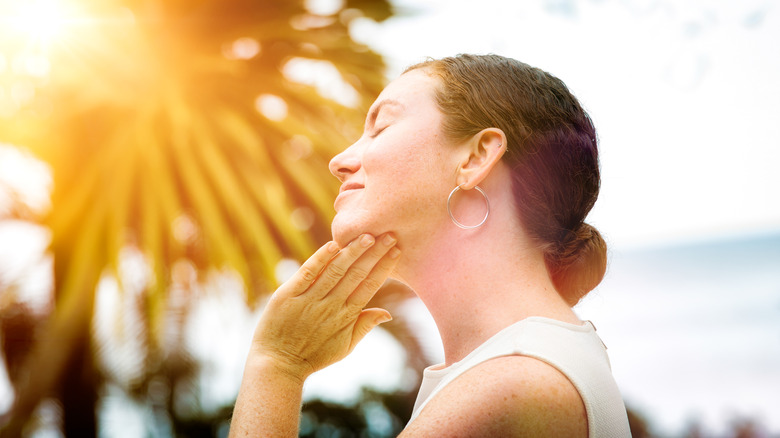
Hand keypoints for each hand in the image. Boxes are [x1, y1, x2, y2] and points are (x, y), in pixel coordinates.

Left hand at [250, 233, 400, 380]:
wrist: (278, 365)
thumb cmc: (313, 356)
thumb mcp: (345, 347)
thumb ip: (365, 326)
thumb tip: (389, 313)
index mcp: (347, 317)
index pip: (369, 286)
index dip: (383, 267)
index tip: (396, 250)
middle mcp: (331, 306)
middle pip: (356, 274)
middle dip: (374, 253)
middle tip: (388, 235)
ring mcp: (309, 299)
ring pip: (335, 271)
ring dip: (352, 252)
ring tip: (367, 235)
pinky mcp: (288, 295)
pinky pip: (307, 273)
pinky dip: (320, 258)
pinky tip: (333, 244)